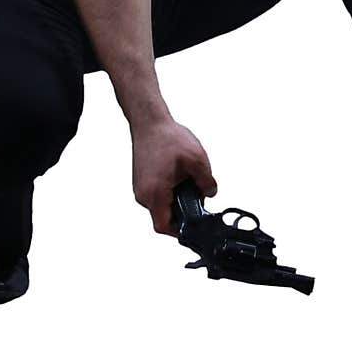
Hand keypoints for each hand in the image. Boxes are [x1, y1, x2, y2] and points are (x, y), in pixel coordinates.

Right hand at [131, 116, 217, 236]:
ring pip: (160, 204)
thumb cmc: (167, 137)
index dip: (180, 230)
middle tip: (195, 197)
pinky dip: (168, 190)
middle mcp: (143, 194)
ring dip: (175, 199)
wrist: (149, 121)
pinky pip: (156, 194)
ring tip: (186, 181)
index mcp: (154, 194)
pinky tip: (177, 175)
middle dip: (181, 210)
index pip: (164, 227)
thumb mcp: (196, 159)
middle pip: (163, 216)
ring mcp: (140, 188)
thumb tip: (211, 194)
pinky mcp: (141, 180)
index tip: (194, 226)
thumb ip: (207, 181)